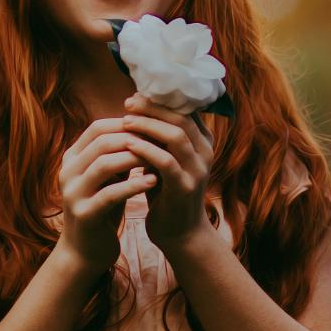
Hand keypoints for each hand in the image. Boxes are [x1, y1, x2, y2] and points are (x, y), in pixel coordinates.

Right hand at [55, 116, 159, 273]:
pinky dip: (133, 185)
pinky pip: (110, 194)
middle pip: (101, 142)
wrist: (85, 251)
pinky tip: (153, 181)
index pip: (97, 128)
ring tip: (159, 158)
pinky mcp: (84, 214)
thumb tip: (145, 125)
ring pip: (104, 164)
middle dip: (134, 138)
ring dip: (134, 158)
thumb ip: (117, 154)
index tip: (153, 126)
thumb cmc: (102, 208)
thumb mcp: (107, 177)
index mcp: (72, 159)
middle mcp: (68, 172)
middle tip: (160, 140)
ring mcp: (73, 193)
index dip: (126, 123)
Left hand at [120, 94, 215, 251]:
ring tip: (125, 120)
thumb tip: (135, 108)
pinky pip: (166, 162)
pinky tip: (128, 144)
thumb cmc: (167, 193)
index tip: (135, 95)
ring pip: (176, 136)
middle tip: (128, 103)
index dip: (160, 100)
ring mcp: (197, 170)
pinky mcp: (185, 188)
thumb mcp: (166, 160)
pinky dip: (146, 150)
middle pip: (181, 118)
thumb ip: (159, 138)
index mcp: (202, 142)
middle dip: (152, 108)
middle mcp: (205, 152)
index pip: (185, 109)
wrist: (180, 234)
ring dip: (148, 126)